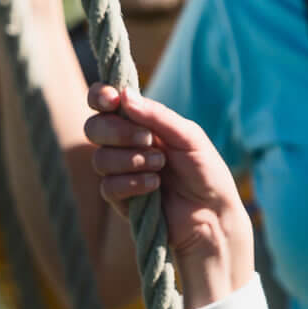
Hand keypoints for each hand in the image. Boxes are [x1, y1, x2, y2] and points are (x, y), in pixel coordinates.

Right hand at [86, 84, 254, 308]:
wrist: (213, 214)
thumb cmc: (205, 171)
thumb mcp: (189, 137)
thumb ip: (157, 116)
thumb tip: (124, 94)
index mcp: (140, 122)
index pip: (105, 103)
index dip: (100, 97)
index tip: (112, 100)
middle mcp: (124, 145)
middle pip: (94, 128)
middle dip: (118, 131)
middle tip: (147, 139)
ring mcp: (120, 172)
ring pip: (100, 158)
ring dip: (131, 160)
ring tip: (161, 166)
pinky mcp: (120, 199)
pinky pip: (108, 186)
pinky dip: (132, 183)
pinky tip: (155, 186)